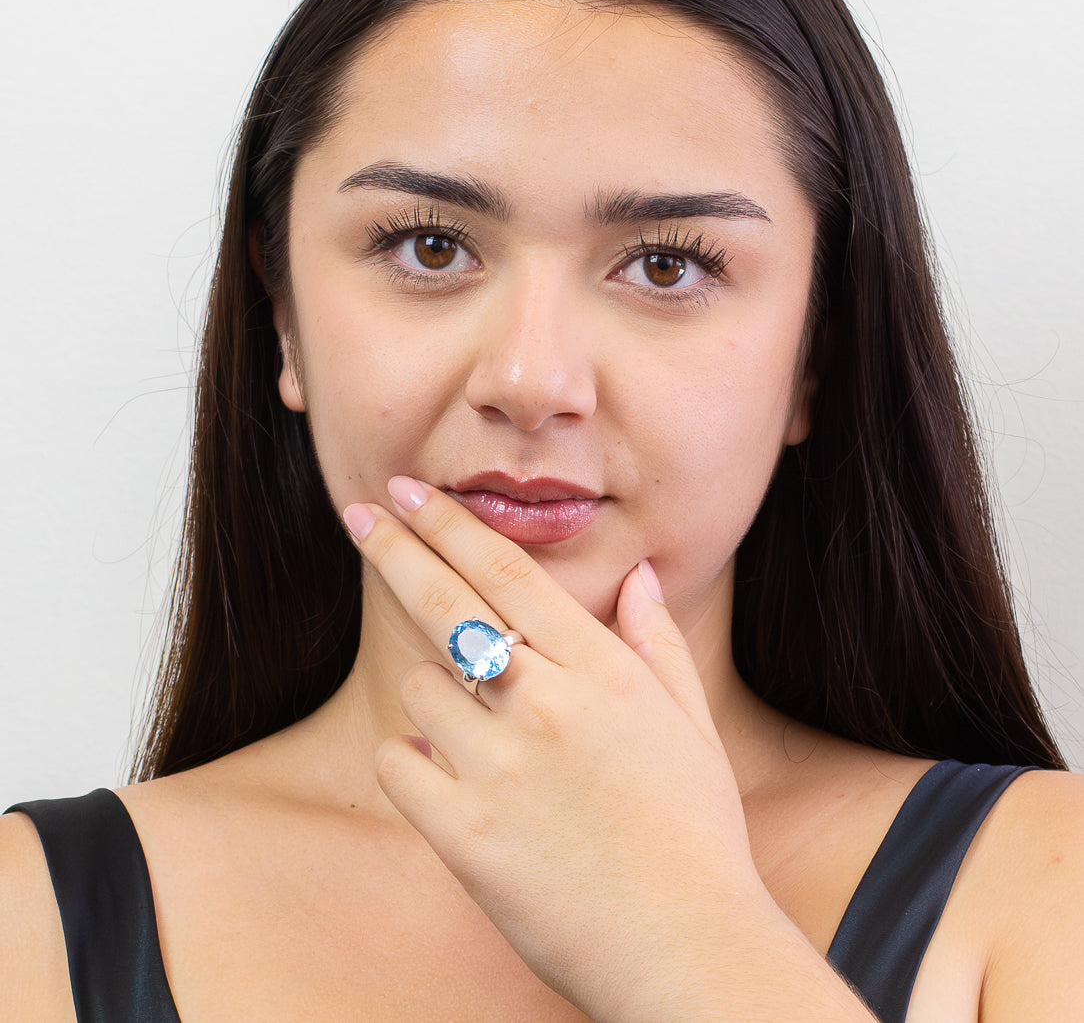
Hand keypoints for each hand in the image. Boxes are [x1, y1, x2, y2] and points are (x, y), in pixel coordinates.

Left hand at [343, 476, 766, 1019]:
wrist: (686, 946)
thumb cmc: (696, 832)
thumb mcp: (692, 724)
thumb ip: (658, 643)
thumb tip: (639, 577)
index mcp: (602, 671)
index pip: (507, 572)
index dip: (448, 523)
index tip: (408, 492)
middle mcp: (546, 703)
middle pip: (447, 602)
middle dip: (395, 546)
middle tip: (359, 513)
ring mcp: (501, 768)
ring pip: (420, 686)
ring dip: (430, 689)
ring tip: (468, 721)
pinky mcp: (466, 834)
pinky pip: (399, 764)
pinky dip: (410, 758)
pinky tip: (439, 768)